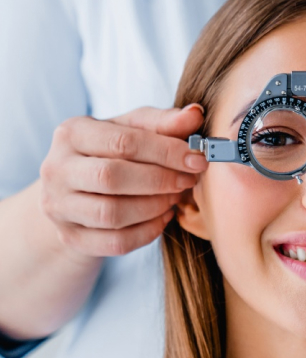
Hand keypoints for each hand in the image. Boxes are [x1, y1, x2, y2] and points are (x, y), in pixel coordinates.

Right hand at [39, 105, 207, 256]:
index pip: (123, 142)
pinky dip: (147, 232)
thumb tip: (195, 114)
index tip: (197, 160)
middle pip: (112, 177)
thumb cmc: (110, 154)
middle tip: (187, 181)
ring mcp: (59, 206)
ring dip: (154, 207)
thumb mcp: (132, 130)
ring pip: (112, 214)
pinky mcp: (70, 237)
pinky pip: (115, 242)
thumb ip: (162, 123)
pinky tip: (163, 217)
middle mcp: (56, 169)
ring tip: (174, 198)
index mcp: (71, 133)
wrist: (76, 192)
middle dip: (159, 181)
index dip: (166, 152)